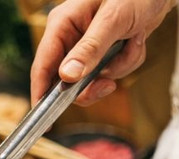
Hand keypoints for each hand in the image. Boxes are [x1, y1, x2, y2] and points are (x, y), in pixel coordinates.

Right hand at [31, 0, 176, 105]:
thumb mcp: (113, 19)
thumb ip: (90, 49)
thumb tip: (67, 77)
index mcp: (62, 24)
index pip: (42, 65)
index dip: (41, 94)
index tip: (44, 119)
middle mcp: (71, 36)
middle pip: (68, 79)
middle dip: (92, 83)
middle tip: (108, 85)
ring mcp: (87, 44)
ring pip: (93, 77)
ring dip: (118, 67)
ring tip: (133, 42)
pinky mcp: (104, 49)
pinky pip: (111, 70)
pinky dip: (128, 61)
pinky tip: (137, 40)